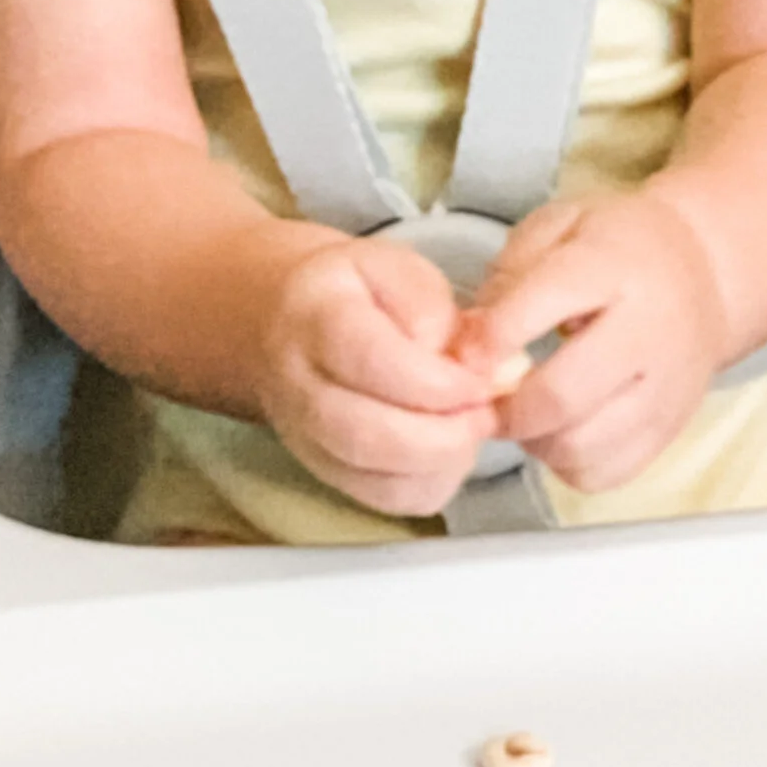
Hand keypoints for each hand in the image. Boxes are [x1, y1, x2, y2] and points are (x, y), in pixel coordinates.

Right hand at [256, 234, 507, 516]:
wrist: (283, 322)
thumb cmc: (351, 293)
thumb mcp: (394, 266)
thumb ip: (431, 305)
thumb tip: (461, 363)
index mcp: (316, 319)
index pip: (371, 361)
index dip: (437, 382)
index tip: (479, 380)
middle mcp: (300, 386)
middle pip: (364, 435)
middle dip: (443, 436)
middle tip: (483, 412)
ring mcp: (306, 438)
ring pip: (376, 480)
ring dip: (441, 464)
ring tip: (469, 427)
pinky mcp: (328, 472)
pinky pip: (386, 500)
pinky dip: (431, 484)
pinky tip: (449, 449)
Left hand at [453, 189, 725, 497]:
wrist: (706, 273)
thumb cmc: (619, 246)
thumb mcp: (560, 225)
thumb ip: (509, 273)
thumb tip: (469, 341)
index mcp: (612, 267)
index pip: (542, 306)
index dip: (489, 339)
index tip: (463, 356)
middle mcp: (647, 332)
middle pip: (563, 396)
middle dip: (507, 409)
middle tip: (486, 402)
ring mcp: (666, 388)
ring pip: (582, 448)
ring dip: (535, 441)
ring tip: (526, 413)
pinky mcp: (672, 429)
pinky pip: (606, 473)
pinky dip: (568, 464)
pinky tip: (561, 431)